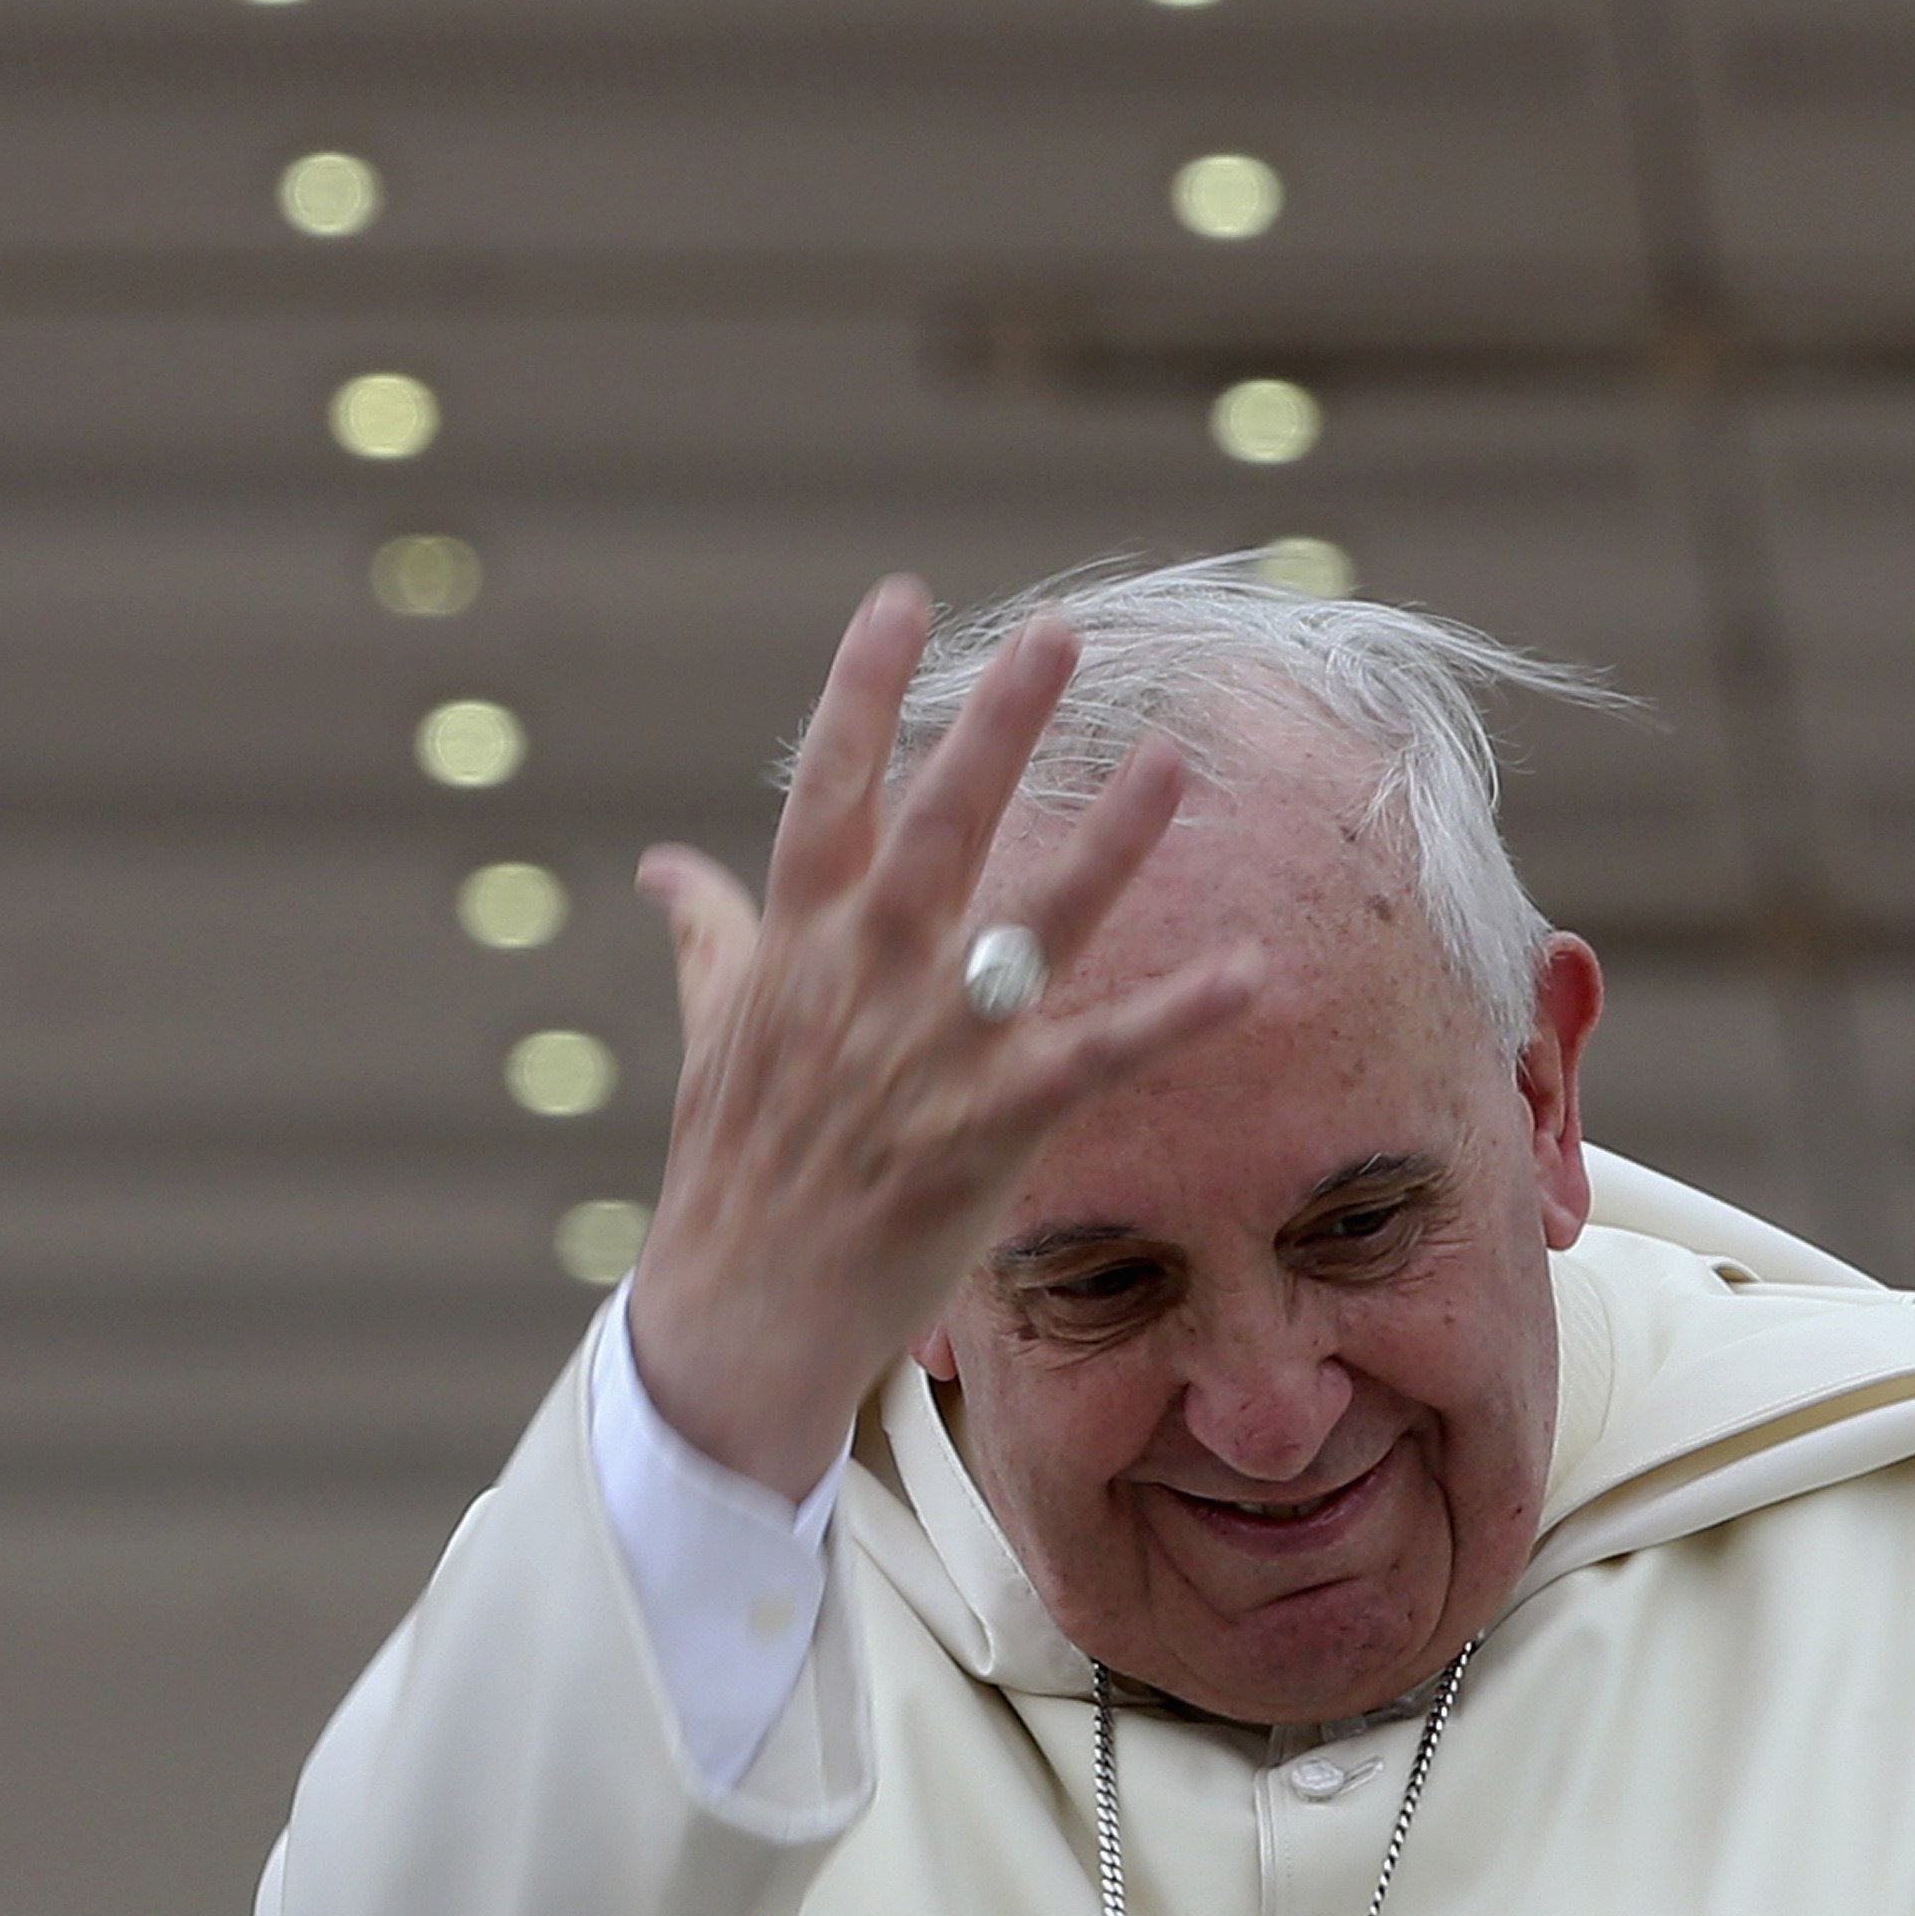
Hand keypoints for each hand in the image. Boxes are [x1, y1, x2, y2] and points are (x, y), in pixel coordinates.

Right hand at [622, 576, 1261, 1498]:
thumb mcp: (712, 1037)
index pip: (825, 792)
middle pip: (932, 830)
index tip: (901, 597)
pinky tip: (1252, 971)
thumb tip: (662, 864)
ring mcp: (925, 1055)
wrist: (737, 1317)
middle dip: (994, 729)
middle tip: (1057, 634)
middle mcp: (859, 982)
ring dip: (1106, 842)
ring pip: (1025, 926)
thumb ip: (708, 936)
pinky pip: (1097, 1059)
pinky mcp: (986, 1131)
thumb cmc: (734, 1170)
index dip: (860, 691)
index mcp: (793, 946)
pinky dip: (1174, 1016)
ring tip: (1175, 757)